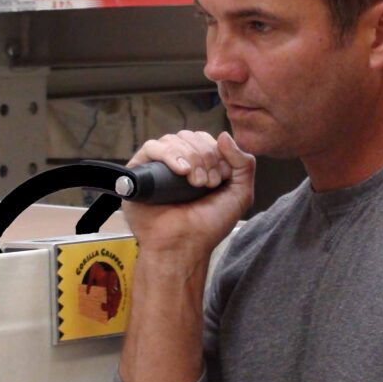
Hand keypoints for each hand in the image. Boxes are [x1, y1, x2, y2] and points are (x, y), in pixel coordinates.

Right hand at [123, 130, 254, 257]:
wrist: (184, 246)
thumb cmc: (208, 226)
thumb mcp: (239, 194)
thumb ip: (243, 163)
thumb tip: (223, 135)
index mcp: (199, 166)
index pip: (206, 139)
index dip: (216, 152)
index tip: (220, 178)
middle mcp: (178, 163)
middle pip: (190, 137)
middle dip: (204, 156)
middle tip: (207, 183)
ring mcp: (158, 166)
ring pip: (173, 139)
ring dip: (190, 157)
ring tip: (194, 183)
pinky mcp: (139, 171)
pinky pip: (152, 147)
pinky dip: (169, 154)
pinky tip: (181, 171)